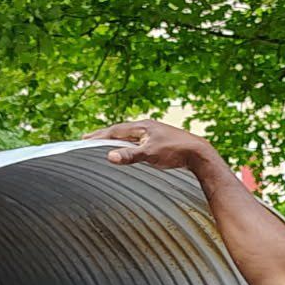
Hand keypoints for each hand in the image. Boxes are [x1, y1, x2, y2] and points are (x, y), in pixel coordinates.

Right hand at [82, 118, 213, 171]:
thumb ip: (130, 156)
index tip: (85, 138)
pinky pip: (137, 141)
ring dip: (116, 139)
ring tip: (105, 144)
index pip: (115, 130)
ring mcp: (153, 134)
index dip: (100, 135)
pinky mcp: (159, 142)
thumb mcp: (150, 154)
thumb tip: (110, 157)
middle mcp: (147, 127)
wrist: (198, 154)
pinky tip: (128, 149)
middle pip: (121, 131)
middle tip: (89, 139)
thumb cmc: (176, 151)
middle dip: (105, 135)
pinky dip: (127, 144)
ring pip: (129, 136)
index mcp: (142, 126)